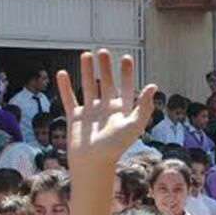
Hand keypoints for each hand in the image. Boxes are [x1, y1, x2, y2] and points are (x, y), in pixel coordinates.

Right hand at [55, 51, 157, 171]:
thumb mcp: (134, 125)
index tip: (126, 58)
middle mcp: (107, 110)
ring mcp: (91, 112)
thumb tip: (153, 86)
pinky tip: (62, 73)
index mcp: (122, 111)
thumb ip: (144, 106)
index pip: (126, 88)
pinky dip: (65, 87)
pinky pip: (70, 99)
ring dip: (87, 71)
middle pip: (107, 83)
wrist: (93, 163)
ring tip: (85, 54)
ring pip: (89, 87)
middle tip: (103, 51)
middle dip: (105, 68)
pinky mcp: (76, 117)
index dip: (126, 74)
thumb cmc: (116, 147)